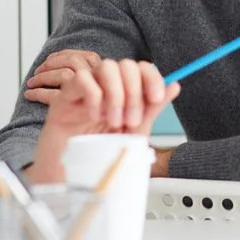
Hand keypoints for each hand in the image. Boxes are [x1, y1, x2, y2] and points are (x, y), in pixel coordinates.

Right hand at [29, 56, 179, 182]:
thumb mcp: (134, 132)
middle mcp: (106, 85)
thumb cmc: (102, 152)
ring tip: (113, 121)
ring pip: (106, 66)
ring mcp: (86, 88)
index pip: (142, 68)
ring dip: (116, 94)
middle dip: (134, 92)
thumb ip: (152, 108)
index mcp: (124, 91)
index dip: (152, 78)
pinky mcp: (65, 95)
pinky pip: (81, 78)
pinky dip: (93, 95)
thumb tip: (174, 85)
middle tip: (130, 121)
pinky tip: (94, 116)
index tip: (156, 98)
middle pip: (126, 65)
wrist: (74, 174)